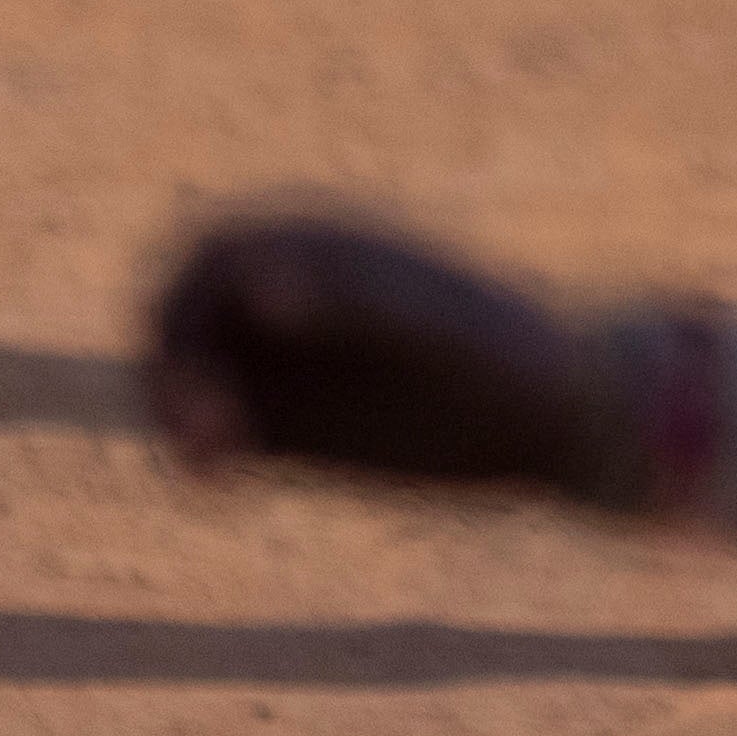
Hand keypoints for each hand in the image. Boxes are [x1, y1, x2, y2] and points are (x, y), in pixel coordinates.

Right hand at [146, 217, 621, 501]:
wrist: (563, 418)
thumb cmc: (513, 359)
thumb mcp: (438, 327)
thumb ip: (353, 298)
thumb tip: (261, 283)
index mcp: (333, 252)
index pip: (219, 252)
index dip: (192, 295)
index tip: (208, 348)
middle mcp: (302, 302)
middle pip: (184, 315)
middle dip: (173, 362)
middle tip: (202, 428)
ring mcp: (292, 365)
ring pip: (188, 374)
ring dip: (176, 410)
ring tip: (214, 464)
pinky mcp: (290, 426)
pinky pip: (213, 429)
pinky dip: (198, 451)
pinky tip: (223, 483)